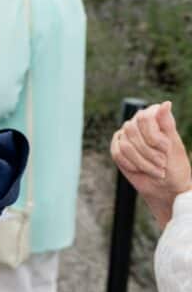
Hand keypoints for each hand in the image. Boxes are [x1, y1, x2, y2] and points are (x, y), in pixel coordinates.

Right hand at [110, 101, 191, 225]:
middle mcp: (138, 122)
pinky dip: (132, 165)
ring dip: (142, 163)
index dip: (153, 136)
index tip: (165, 149)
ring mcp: (126, 134)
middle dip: (148, 153)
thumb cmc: (175, 166)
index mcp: (155, 116)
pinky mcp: (117, 148)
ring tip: (155, 170)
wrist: (166, 187)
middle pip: (133, 131)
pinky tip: (141, 170)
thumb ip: (167, 124)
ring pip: (126, 146)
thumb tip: (166, 103)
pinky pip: (118, 154)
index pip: (144, 117)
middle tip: (162, 164)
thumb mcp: (174, 145)